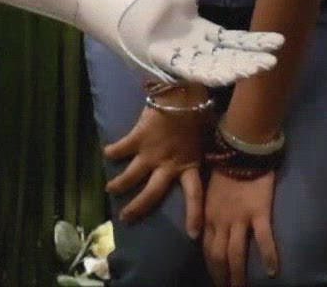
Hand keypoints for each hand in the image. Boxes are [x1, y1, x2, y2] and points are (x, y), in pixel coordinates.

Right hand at [102, 86, 213, 229]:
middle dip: (139, 207)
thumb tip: (221, 153)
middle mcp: (169, 164)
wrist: (184, 91)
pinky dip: (113, 151)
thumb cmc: (199, 111)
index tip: (194, 235)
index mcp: (190, 164)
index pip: (194, 195)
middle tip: (126, 218)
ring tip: (111, 190)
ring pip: (132, 175)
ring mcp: (151, 152)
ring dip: (120, 184)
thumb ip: (207, 148)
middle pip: (152, 193)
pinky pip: (122, 148)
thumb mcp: (208, 135)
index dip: (194, 215)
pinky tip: (106, 153)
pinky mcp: (138, 137)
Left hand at [114, 0, 284, 86]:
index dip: (257, 42)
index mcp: (206, 34)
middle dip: (249, 61)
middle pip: (229, 57)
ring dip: (230, 70)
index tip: (279, 42)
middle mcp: (199, 49)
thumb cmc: (154, 7)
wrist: (125, 15)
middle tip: (270, 63)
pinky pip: (187, 69)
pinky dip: (203, 72)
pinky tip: (218, 76)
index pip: (237, 40)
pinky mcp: (165, 61)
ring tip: (249, 71)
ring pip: (213, 68)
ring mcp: (183, 56)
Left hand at [202, 167, 278, 285]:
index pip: (207, 248)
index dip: (211, 267)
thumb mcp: (208, 192)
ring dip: (238, 275)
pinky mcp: (259, 212)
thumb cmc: (225, 167)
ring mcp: (239, 218)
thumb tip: (205, 230)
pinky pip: (264, 239)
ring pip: (236, 253)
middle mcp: (221, 221)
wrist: (241, 148)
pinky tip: (273, 271)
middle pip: (219, 256)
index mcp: (208, 215)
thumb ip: (208, 212)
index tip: (216, 280)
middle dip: (222, 277)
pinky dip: (268, 256)